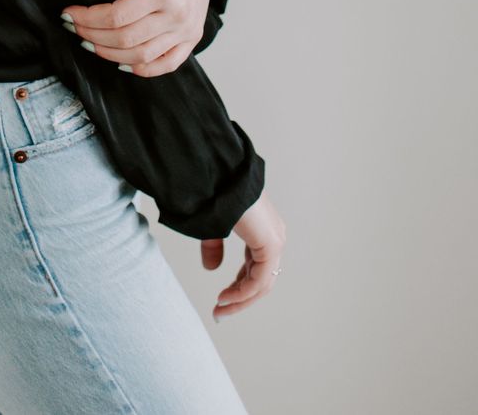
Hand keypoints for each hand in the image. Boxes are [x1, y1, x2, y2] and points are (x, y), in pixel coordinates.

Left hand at [59, 0, 222, 76]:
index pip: (118, 16)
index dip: (88, 18)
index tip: (68, 13)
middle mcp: (179, 16)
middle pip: (126, 39)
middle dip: (92, 36)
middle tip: (71, 27)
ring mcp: (187, 31)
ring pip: (142, 56)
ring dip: (109, 54)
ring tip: (87, 43)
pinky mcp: (192, 39)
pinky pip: (166, 64)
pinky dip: (141, 69)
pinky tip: (120, 61)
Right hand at [205, 189, 286, 321]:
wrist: (219, 173)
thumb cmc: (215, 192)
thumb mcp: (213, 226)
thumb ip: (214, 246)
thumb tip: (211, 269)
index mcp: (262, 231)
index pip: (255, 270)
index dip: (238, 288)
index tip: (220, 301)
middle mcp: (273, 236)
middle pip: (260, 281)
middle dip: (238, 299)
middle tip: (219, 313)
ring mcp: (274, 240)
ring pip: (261, 284)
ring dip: (240, 300)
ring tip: (220, 309)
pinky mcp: (271, 244)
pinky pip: (259, 279)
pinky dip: (242, 293)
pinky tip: (225, 298)